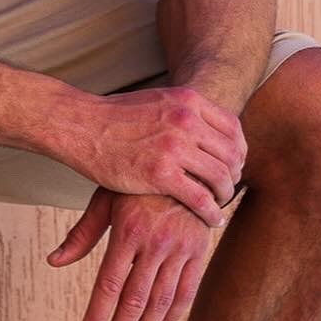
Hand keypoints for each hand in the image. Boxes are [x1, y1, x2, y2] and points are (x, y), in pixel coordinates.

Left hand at [46, 187, 224, 320]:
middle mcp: (156, 242)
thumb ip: (81, 233)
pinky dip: (172, 315)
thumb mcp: (106, 199)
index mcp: (129, 230)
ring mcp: (181, 249)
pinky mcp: (199, 252)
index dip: (97, 313)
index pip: (109, 284)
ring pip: (161, 302)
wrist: (184, 165)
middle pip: (134, 300)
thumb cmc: (136, 183)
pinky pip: (186, 292)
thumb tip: (52, 261)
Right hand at [71, 85, 245, 228]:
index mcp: (188, 100)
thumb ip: (184, 112)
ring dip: (225, 195)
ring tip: (219, 205)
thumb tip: (206, 126)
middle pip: (231, 154)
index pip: (233, 128)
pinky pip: (200, 198)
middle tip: (227, 189)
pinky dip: (211, 212)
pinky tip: (211, 219)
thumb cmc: (115, 116)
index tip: (234, 166)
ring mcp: (174, 146)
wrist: (81, 125)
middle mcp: (186, 120)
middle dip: (234, 175)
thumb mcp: (157, 101)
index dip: (239, 151)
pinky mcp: (160, 173)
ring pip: (219, 178)